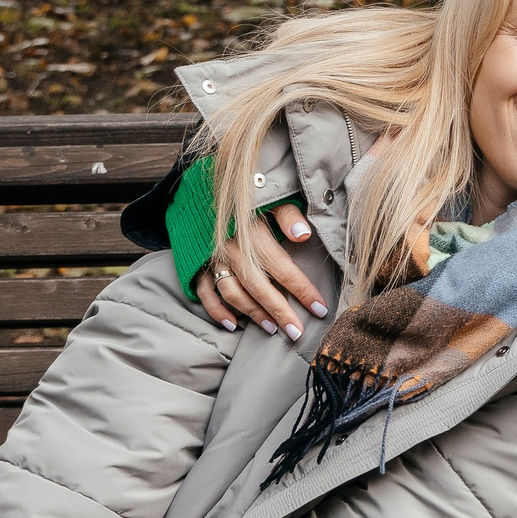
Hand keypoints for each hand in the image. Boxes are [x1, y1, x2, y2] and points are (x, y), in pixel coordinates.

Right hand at [195, 203, 325, 338]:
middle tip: (296, 333)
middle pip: (258, 286)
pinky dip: (216, 310)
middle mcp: (230, 248)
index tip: (320, 308)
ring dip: (252, 313)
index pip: (281, 267)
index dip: (301, 290)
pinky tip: (232, 325)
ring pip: (232, 292)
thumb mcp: (270, 193)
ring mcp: (211, 257)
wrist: (201, 184)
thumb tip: (303, 235)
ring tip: (271, 328)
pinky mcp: (196, 262)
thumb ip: (288, 213)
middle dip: (279, 312)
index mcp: (250, 232)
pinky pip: (204, 291)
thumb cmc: (246, 190)